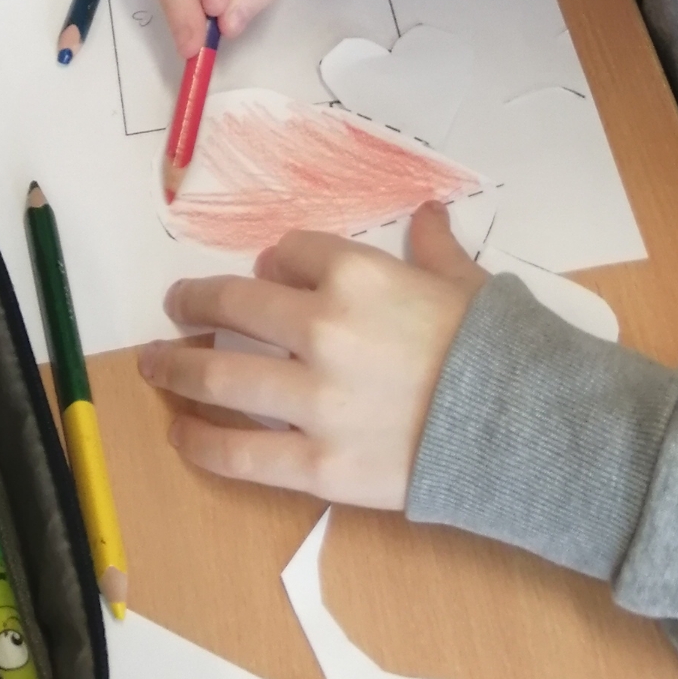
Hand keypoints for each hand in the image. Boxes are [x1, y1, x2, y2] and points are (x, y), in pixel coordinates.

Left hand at [139, 205, 484, 505]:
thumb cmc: (499, 348)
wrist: (523, 431)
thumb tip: (429, 213)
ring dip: (175, 366)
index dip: (272, 260)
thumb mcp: (467, 281)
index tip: (265, 272)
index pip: (288, 252)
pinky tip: (180, 433)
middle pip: (234, 303)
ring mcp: (312, 400)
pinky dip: (200, 441)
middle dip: (194, 302)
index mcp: (357, 274)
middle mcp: (322, 328)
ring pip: (219, 374)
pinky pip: (239, 453)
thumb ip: (436, 246)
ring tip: (153, 363)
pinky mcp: (314, 466)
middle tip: (174, 307)